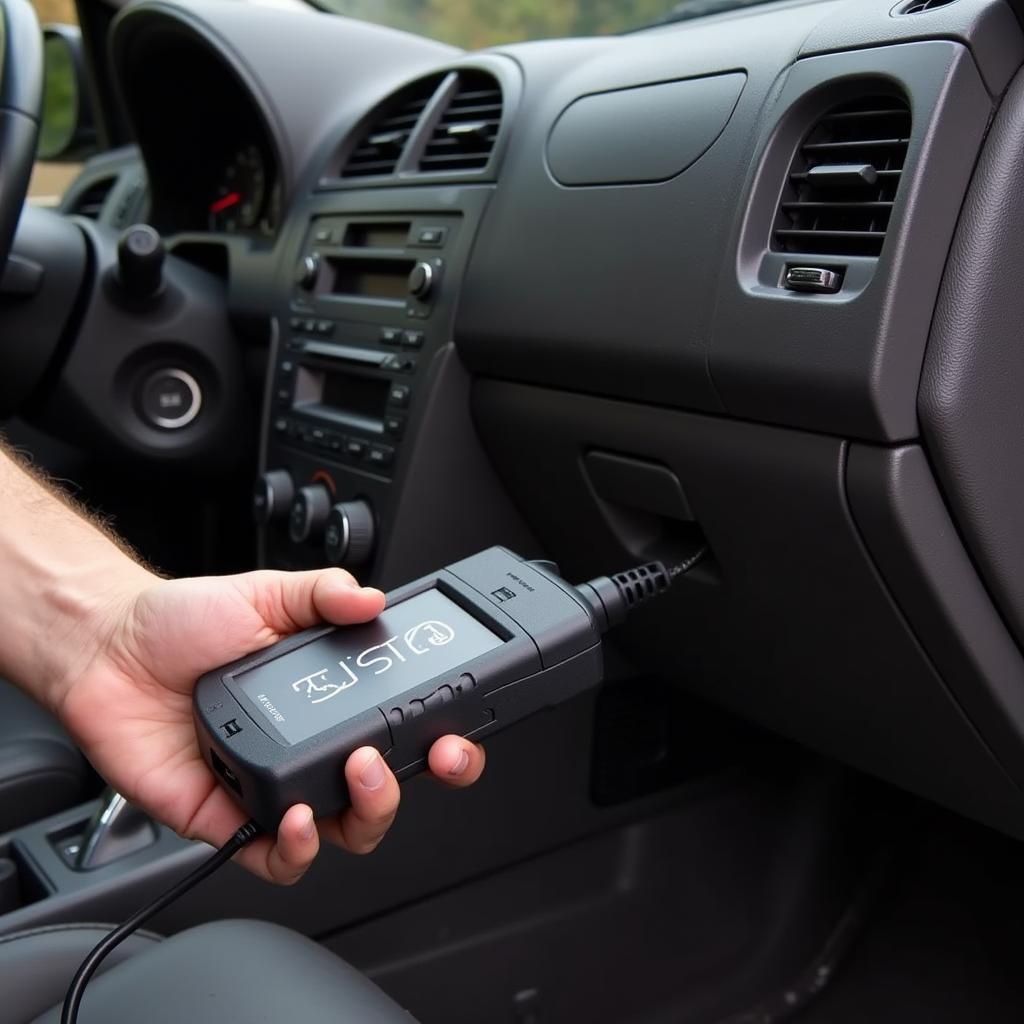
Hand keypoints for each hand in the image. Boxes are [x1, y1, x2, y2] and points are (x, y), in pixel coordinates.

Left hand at [53, 567, 485, 882]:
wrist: (107, 648)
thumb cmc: (181, 624)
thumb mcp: (264, 594)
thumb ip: (323, 593)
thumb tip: (373, 599)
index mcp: (328, 698)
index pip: (402, 726)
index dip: (441, 736)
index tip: (455, 727)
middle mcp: (309, 747)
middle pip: (389, 787)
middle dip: (421, 779)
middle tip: (423, 753)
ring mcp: (274, 784)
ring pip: (346, 829)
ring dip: (370, 813)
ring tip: (360, 775)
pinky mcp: (229, 817)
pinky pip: (277, 855)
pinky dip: (300, 848)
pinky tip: (300, 817)